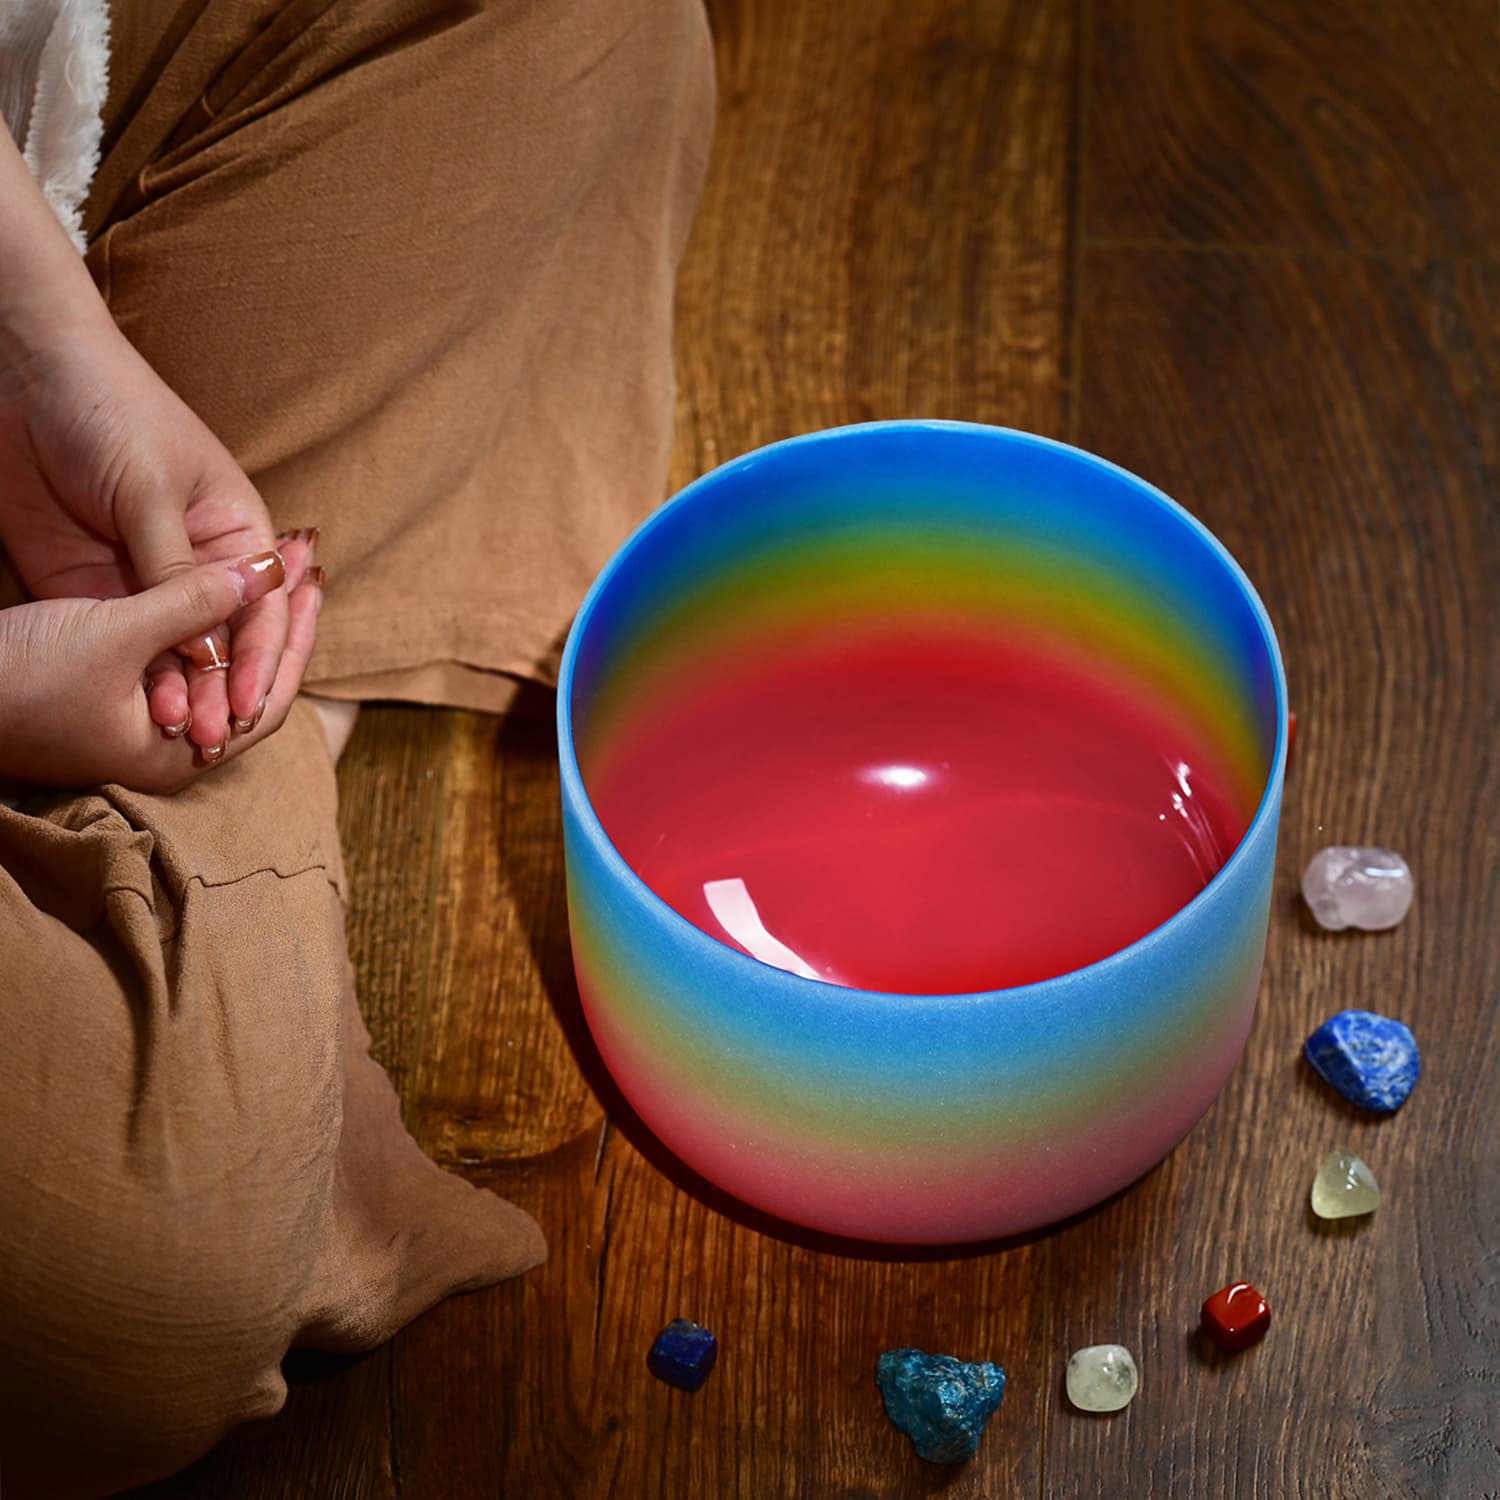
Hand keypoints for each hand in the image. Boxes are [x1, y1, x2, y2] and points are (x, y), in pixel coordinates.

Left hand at [0, 317, 299, 752]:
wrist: (24, 374)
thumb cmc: (108, 410)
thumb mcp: (149, 492)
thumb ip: (176, 572)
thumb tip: (212, 647)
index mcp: (235, 532)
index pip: (261, 608)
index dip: (258, 660)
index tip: (246, 705)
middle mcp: (199, 565)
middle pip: (224, 642)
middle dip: (221, 690)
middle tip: (209, 737)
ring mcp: (146, 582)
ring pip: (176, 654)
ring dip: (182, 694)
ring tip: (178, 735)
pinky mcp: (94, 592)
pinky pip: (125, 646)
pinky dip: (138, 681)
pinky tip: (142, 710)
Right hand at [0, 546, 321, 793]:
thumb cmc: (18, 677)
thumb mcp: (114, 633)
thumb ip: (193, 603)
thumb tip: (267, 573)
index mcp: (182, 754)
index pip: (270, 699)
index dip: (296, 637)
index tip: (315, 581)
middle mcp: (170, 747)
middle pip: (251, 682)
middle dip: (280, 621)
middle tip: (306, 561)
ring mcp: (141, 723)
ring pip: (216, 665)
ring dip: (244, 613)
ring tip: (273, 558)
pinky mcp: (113, 695)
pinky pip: (180, 653)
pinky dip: (202, 614)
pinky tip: (216, 574)